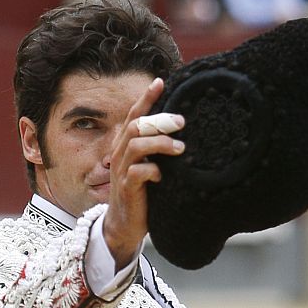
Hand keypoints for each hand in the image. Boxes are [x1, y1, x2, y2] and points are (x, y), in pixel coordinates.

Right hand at [103, 77, 184, 270]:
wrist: (125, 226)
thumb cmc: (143, 195)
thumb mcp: (151, 168)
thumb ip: (160, 152)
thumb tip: (185, 134)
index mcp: (126, 146)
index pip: (134, 116)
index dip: (146, 98)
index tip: (161, 81)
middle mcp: (121, 155)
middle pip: (135, 126)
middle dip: (159, 120)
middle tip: (182, 122)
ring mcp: (122, 172)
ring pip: (136, 146)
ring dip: (160, 144)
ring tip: (180, 149)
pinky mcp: (126, 189)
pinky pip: (138, 173)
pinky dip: (153, 171)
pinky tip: (163, 176)